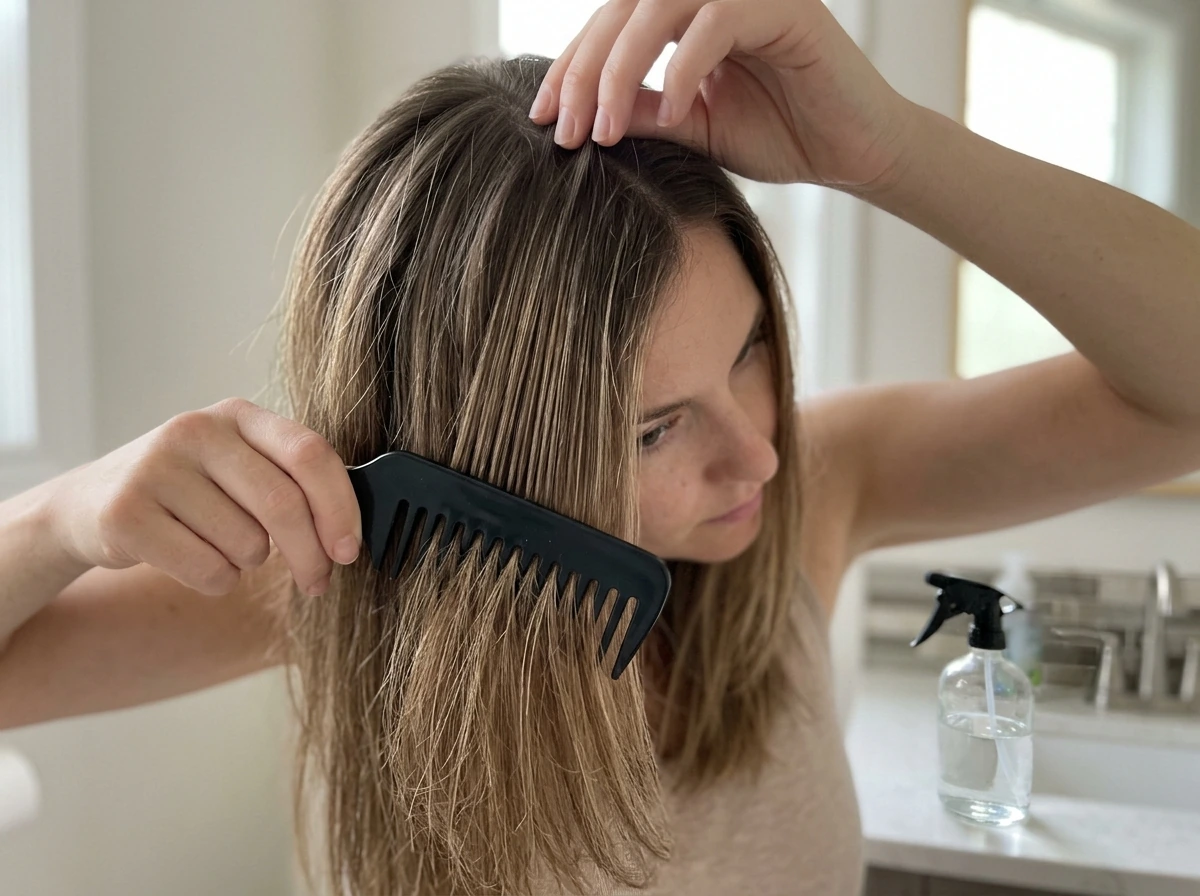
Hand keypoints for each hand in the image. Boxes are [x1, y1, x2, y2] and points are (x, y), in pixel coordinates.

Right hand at [47, 398, 360, 596]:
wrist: (88, 505)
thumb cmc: (188, 493)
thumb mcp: (238, 467)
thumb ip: (291, 482)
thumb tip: (351, 534)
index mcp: (238, 414)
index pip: (310, 454)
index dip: (340, 506)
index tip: (350, 550)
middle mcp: (196, 430)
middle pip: (284, 504)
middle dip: (311, 556)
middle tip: (317, 582)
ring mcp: (156, 468)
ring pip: (248, 545)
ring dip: (249, 564)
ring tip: (222, 547)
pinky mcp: (126, 513)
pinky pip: (209, 570)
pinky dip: (216, 580)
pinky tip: (193, 560)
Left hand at [529, 0, 915, 190]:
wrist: (854, 153)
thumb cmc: (781, 136)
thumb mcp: (692, 129)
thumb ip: (641, 113)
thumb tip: (581, 115)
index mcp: (686, 16)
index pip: (612, 24)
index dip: (570, 67)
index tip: (542, 118)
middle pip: (623, 7)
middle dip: (583, 70)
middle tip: (564, 128)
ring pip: (659, 4)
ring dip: (620, 65)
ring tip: (604, 129)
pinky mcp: (786, 8)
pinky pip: (717, 21)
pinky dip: (685, 67)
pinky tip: (671, 114)